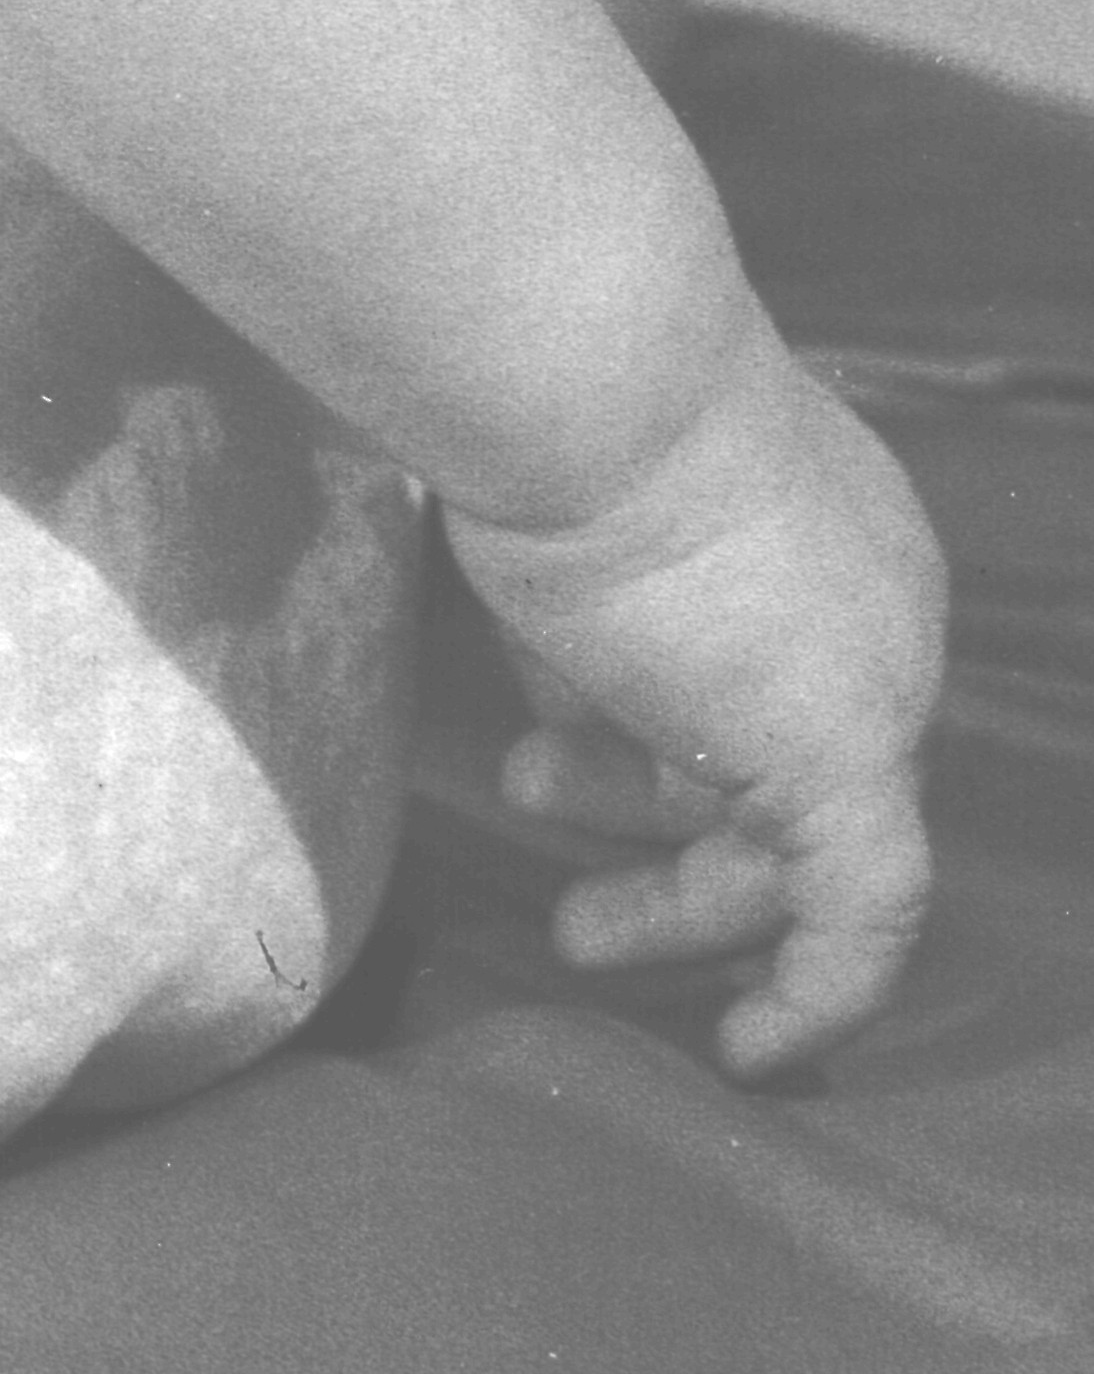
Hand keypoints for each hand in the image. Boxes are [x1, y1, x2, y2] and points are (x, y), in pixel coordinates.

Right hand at [447, 326, 945, 1075]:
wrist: (590, 367)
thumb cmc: (553, 403)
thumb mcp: (567, 524)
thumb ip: (583, 611)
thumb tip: (555, 691)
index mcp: (816, 523)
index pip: (755, 663)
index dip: (651, 719)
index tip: (551, 753)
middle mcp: (873, 603)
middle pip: (773, 747)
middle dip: (652, 805)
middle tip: (541, 818)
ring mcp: (876, 683)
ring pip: (798, 835)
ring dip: (684, 895)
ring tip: (576, 932)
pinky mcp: (853, 760)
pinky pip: (859, 916)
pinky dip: (813, 989)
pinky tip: (751, 1048)